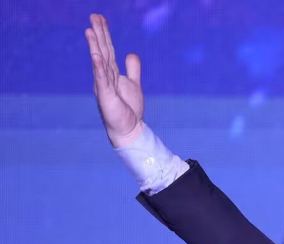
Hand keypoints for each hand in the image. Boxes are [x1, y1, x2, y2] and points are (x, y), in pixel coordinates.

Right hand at [85, 13, 143, 147]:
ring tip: (90, 31)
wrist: (128, 129)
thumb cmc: (128, 108)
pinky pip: (102, 79)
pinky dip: (99, 67)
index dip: (104, 34)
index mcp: (111, 73)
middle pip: (102, 51)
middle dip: (99, 34)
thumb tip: (130, 52)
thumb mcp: (134, 84)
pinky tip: (96, 56)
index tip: (100, 18)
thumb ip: (132, 69)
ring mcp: (104, 86)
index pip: (108, 50)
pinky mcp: (106, 96)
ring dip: (95, 46)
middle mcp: (105, 77)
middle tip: (94, 16)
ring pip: (99, 62)